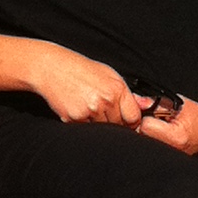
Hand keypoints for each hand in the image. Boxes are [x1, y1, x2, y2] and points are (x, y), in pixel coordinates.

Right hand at [29, 44, 146, 127]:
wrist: (51, 67)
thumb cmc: (81, 70)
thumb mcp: (107, 74)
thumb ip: (128, 93)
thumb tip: (146, 105)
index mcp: (117, 88)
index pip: (134, 117)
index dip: (131, 121)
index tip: (126, 121)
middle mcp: (105, 100)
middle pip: (119, 126)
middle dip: (114, 122)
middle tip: (101, 109)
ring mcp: (89, 110)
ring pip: (103, 130)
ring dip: (98, 124)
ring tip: (88, 106)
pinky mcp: (74, 118)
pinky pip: (85, 130)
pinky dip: (83, 124)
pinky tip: (77, 108)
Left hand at [135, 88, 197, 155]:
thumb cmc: (196, 114)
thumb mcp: (177, 103)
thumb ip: (154, 102)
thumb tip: (134, 100)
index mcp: (176, 137)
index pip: (145, 127)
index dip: (144, 117)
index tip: (149, 113)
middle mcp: (172, 151)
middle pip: (142, 137)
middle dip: (142, 126)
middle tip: (152, 120)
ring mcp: (170, 158)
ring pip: (145, 144)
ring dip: (146, 134)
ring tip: (158, 128)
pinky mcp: (168, 160)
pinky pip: (151, 149)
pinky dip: (152, 140)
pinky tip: (159, 135)